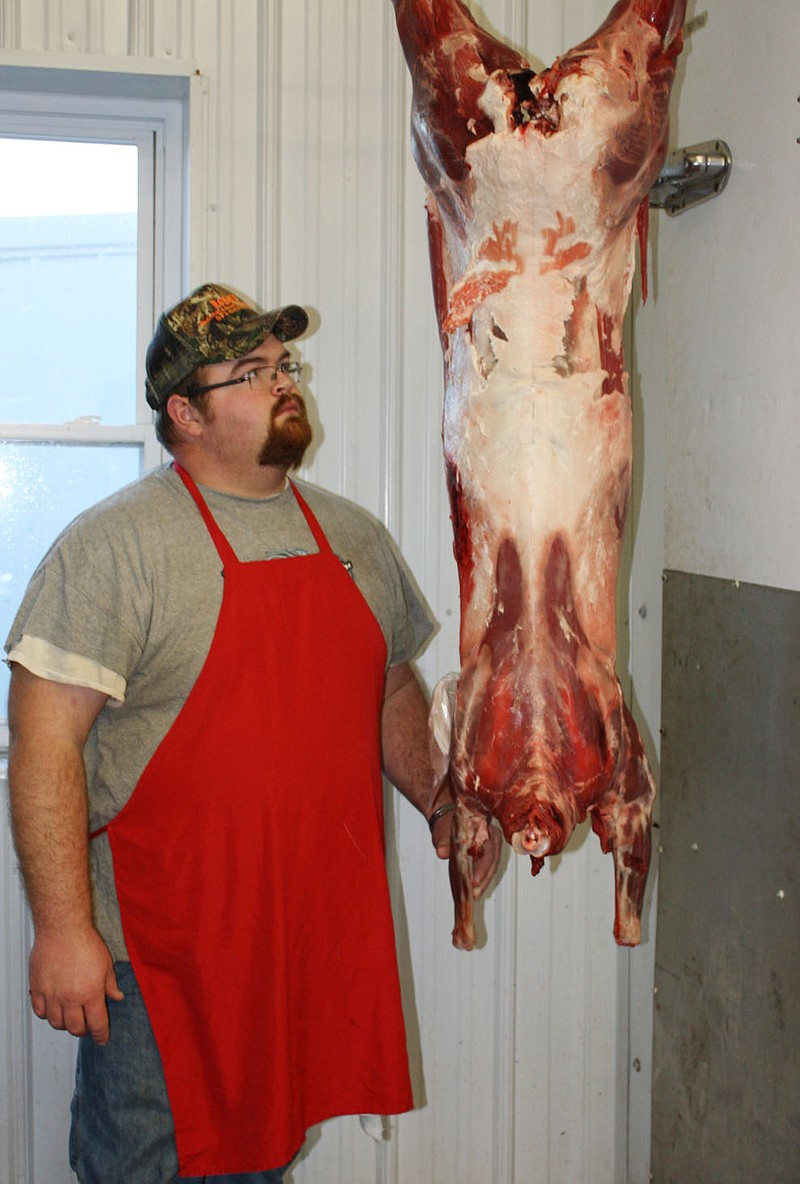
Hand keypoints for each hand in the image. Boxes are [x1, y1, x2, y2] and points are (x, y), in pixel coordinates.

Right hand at [29, 926, 123, 1044]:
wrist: (63, 929)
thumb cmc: (85, 942)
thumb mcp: (106, 964)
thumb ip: (110, 985)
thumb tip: (117, 997)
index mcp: (91, 993)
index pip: (97, 1024)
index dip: (101, 1035)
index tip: (102, 1039)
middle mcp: (71, 998)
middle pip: (75, 1028)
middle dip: (83, 1031)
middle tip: (86, 1026)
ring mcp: (52, 995)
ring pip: (56, 1023)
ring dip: (64, 1024)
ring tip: (70, 1018)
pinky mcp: (38, 988)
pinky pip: (40, 1011)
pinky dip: (46, 1015)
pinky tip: (52, 1009)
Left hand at [431, 810, 502, 898]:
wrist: (447, 819)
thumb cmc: (447, 824)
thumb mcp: (443, 832)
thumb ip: (443, 842)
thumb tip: (442, 852)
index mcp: (484, 828)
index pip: (488, 851)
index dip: (482, 868)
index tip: (474, 881)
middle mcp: (491, 837)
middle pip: (493, 861)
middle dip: (484, 879)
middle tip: (475, 894)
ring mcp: (491, 846)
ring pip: (492, 866)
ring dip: (484, 882)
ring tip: (475, 895)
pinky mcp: (486, 854)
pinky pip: (487, 868)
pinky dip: (482, 879)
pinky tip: (475, 890)